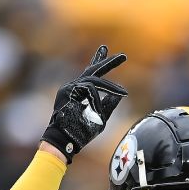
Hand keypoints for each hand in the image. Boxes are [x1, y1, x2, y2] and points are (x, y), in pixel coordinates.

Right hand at [41, 45, 127, 161]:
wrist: (65, 141)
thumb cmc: (81, 132)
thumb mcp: (101, 117)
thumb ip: (109, 104)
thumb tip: (120, 93)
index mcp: (80, 91)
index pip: (90, 73)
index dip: (99, 60)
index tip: (105, 49)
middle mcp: (74, 86)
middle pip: (92, 70)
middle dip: (108, 62)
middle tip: (123, 56)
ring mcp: (69, 88)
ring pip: (94, 80)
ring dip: (110, 87)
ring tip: (123, 92)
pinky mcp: (68, 91)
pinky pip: (89, 90)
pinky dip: (97, 99)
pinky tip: (98, 109)